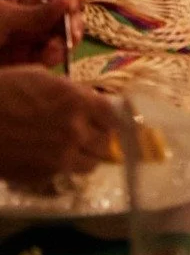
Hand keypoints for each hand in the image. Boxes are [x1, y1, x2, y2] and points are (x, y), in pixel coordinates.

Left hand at [0, 0, 83, 65]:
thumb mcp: (2, 17)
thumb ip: (35, 13)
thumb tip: (70, 0)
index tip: (74, 5)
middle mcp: (33, 10)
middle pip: (67, 9)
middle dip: (73, 20)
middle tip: (72, 34)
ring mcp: (31, 34)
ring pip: (62, 34)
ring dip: (66, 41)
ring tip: (58, 49)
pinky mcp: (27, 58)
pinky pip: (50, 55)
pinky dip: (55, 56)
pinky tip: (50, 58)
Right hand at [0, 69, 115, 179]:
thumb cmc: (5, 90)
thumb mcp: (42, 78)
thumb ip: (71, 92)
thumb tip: (87, 100)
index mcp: (76, 101)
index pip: (113, 116)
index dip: (109, 117)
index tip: (104, 117)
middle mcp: (74, 130)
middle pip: (106, 143)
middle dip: (100, 137)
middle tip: (89, 133)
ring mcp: (59, 156)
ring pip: (90, 164)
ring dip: (86, 156)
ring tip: (72, 148)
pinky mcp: (42, 176)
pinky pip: (66, 174)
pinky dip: (64, 167)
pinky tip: (50, 156)